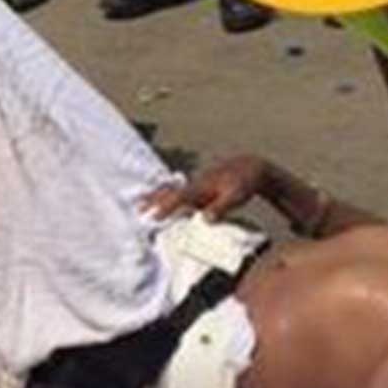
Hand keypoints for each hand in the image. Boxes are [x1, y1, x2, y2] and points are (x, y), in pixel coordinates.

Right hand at [140, 154, 269, 221]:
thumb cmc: (244, 183)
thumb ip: (221, 207)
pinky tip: (157, 199)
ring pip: (171, 191)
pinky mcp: (198, 190)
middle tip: (138, 209)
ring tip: (139, 204)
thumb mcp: (236, 197)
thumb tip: (206, 219)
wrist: (249, 167)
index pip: (180, 197)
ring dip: (154, 197)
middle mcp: (195, 185)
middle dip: (153, 200)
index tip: (154, 216)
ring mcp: (196, 186)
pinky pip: (177, 193)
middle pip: (170, 192)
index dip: (167, 207)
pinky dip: (165, 196)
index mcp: (202, 186)